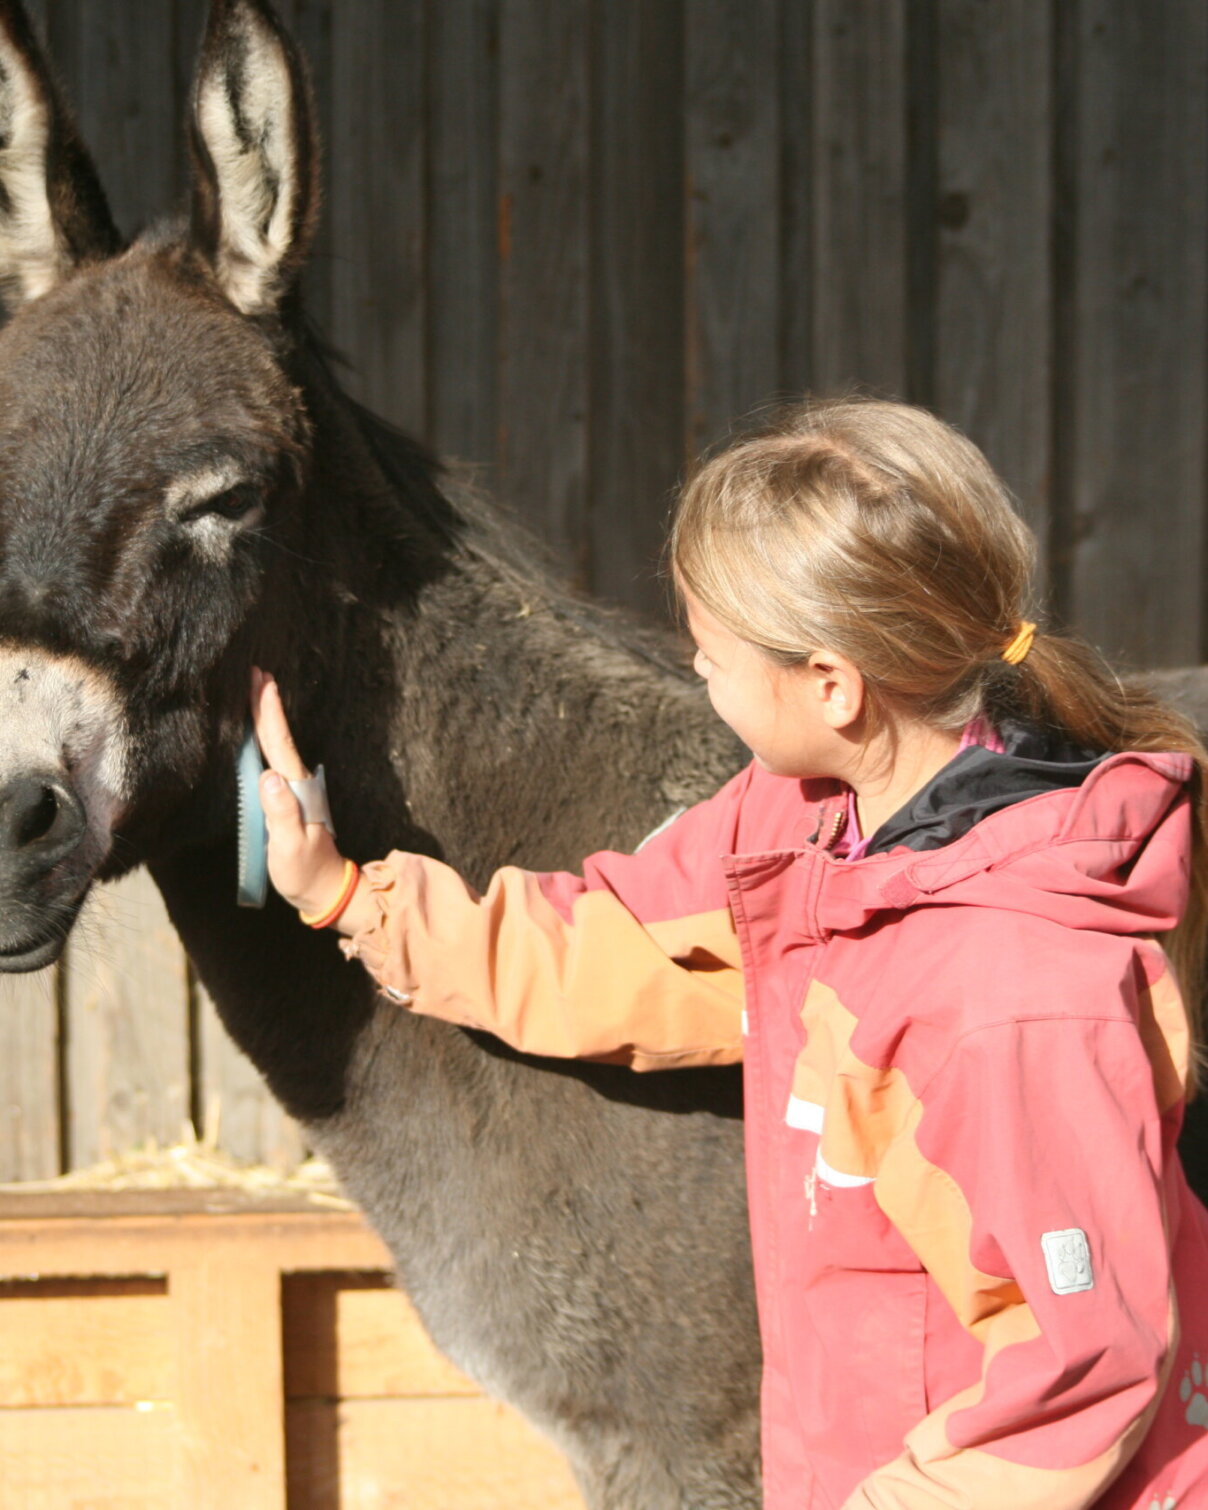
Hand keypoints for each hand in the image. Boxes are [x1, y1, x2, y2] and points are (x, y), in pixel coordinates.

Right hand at [250, 667, 348, 915]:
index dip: (270, 712)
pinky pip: (271, 760)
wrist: (323, 888)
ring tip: (256, 691)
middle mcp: (295, 783)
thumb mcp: (290, 846)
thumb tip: (268, 778)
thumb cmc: (304, 870)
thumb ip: (280, 813)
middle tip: (256, 671)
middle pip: (277, 736)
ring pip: (275, 745)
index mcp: (295, 788)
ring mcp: (291, 790)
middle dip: (266, 703)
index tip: (263, 682)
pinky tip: (257, 733)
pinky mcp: (285, 800)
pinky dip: (264, 739)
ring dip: (265, 717)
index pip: (279, 743)